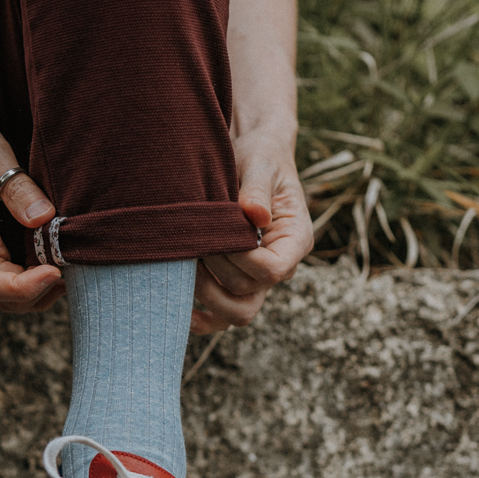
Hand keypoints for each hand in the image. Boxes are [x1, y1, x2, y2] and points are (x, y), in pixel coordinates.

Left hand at [192, 129, 312, 333]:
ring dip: (205, 295)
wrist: (248, 158)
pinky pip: (222, 316)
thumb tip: (255, 215)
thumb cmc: (257, 158)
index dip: (242, 260)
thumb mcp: (259, 164)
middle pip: (250, 297)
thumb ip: (257, 189)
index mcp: (296, 239)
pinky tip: (182, 313)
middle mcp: (280, 266)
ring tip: (184, 264)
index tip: (218, 236)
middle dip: (216, 277)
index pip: (273, 271)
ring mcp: (257, 279)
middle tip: (194, 247)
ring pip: (235, 312)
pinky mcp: (235, 283)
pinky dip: (203, 319)